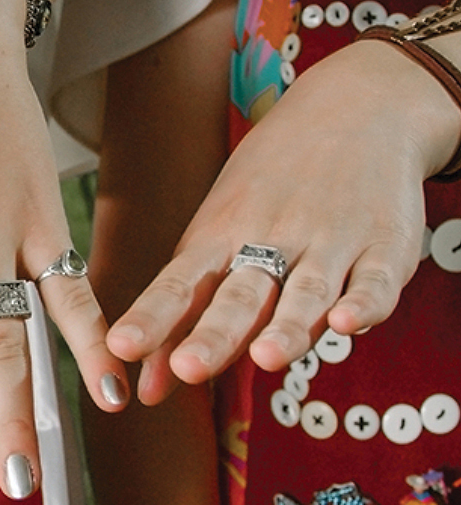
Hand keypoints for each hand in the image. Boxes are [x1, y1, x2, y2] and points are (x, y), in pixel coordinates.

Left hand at [106, 38, 459, 395]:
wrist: (353, 112)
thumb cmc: (266, 191)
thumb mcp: (214, 238)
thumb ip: (184, 321)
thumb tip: (146, 392)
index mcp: (219, 239)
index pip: (178, 284)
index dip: (151, 318)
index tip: (120, 349)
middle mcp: (271, 240)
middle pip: (240, 295)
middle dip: (214, 333)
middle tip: (189, 368)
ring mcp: (329, 242)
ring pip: (306, 292)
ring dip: (287, 327)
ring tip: (266, 358)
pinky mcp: (385, 246)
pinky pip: (375, 280)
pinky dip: (364, 303)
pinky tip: (347, 324)